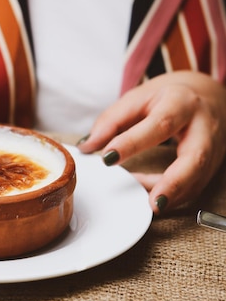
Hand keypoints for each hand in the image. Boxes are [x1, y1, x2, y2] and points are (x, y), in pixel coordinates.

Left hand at [77, 72, 225, 214]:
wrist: (207, 96)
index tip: (107, 158)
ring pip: (198, 177)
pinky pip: (196, 187)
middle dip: (173, 182)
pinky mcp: (212, 165)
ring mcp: (212, 147)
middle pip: (194, 157)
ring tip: (149, 204)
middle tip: (152, 202)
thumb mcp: (138, 99)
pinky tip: (155, 199)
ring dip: (173, 195)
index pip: (158, 123)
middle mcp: (201, 125)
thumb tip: (87, 146)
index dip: (132, 142)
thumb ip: (112, 121)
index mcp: (180, 102)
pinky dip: (176, 197)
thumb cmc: (167, 97)